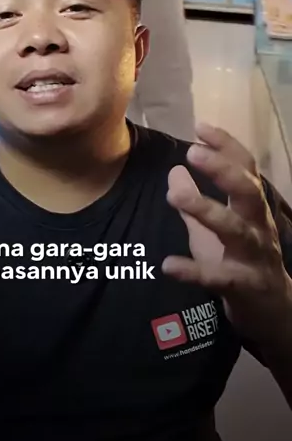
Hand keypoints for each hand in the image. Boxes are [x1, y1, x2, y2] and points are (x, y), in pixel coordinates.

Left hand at [163, 123, 291, 349]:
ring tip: (175, 196)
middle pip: (247, 191)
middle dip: (223, 169)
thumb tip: (174, 168)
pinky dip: (193, 271)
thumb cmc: (240, 263)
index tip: (200, 126)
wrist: (272, 314)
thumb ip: (195, 200)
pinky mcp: (243, 286)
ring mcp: (253, 256)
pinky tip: (168, 265)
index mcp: (251, 209)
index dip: (226, 145)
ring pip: (235, 230)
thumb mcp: (215, 229)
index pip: (245, 168)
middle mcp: (257, 226)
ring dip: (206, 210)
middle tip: (193, 151)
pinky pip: (218, 277)